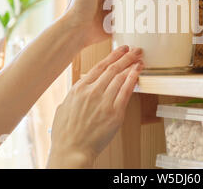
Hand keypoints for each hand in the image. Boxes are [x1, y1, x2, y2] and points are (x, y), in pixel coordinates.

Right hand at [47, 46, 143, 168]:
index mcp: (79, 89)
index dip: (112, 56)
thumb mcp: (63, 108)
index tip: (121, 50)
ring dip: (131, 66)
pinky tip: (137, 72)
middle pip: (112, 69)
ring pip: (120, 77)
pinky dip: (133, 80)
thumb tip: (79, 91)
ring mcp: (103, 101)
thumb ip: (73, 97)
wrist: (72, 151)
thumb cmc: (66, 134)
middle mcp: (91, 92)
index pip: (99, 66)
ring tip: (139, 59)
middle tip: (134, 50)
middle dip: (126, 57)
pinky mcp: (114, 113)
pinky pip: (126, 92)